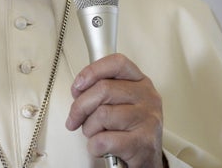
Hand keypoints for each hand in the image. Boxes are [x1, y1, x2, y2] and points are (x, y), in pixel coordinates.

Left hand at [65, 53, 163, 167]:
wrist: (147, 158)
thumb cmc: (129, 128)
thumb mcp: (120, 101)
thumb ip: (101, 89)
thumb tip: (78, 89)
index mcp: (140, 82)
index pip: (117, 63)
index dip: (92, 70)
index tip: (78, 85)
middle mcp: (147, 97)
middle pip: (103, 89)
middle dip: (80, 106)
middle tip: (74, 118)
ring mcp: (147, 119)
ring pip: (102, 114)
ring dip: (89, 128)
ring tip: (95, 133)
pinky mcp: (142, 143)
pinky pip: (103, 139)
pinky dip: (94, 146)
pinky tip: (101, 146)